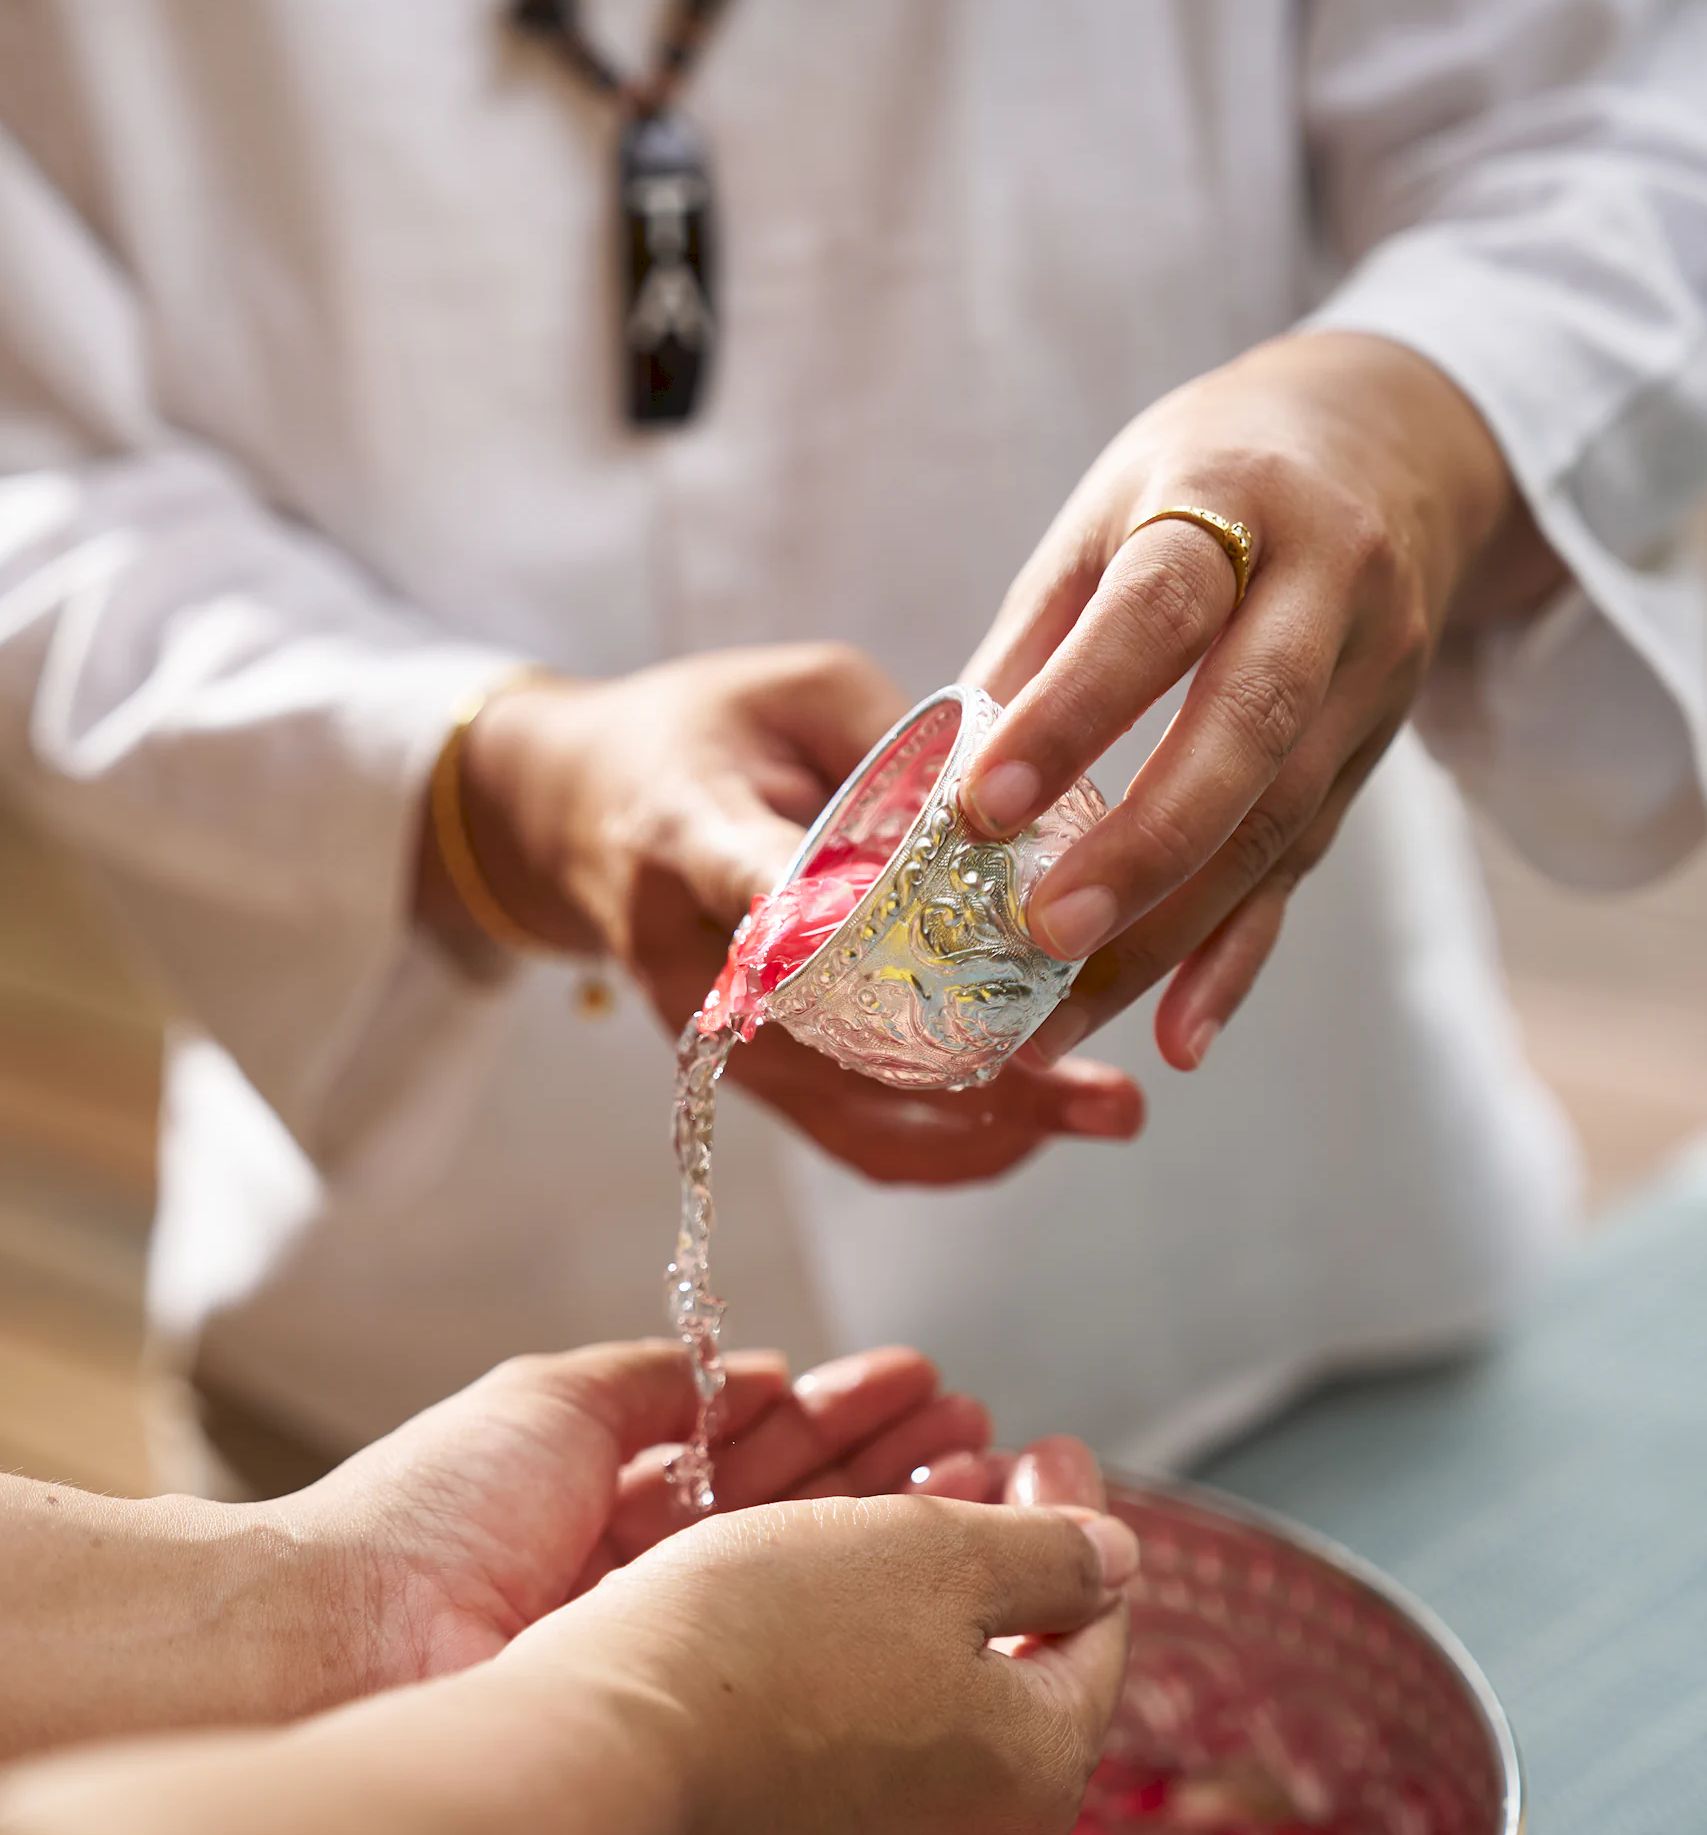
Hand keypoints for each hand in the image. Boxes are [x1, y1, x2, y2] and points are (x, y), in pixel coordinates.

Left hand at [296, 1339, 999, 1690]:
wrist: (356, 1652)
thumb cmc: (431, 1518)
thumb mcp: (551, 1406)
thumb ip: (652, 1383)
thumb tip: (754, 1370)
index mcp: (608, 1509)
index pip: (753, 1455)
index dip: (841, 1416)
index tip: (927, 1384)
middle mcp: (652, 1589)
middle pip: (800, 1517)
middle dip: (896, 1466)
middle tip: (988, 1432)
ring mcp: (675, 1665)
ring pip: (815, 1583)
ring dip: (903, 1520)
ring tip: (990, 1470)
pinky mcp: (694, 1730)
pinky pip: (802, 1659)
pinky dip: (873, 1600)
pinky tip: (938, 1554)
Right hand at [428, 646, 1141, 1180]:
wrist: (581, 813)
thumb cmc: (702, 733)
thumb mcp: (795, 689)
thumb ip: (899, 742)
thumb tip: (1020, 813)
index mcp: (688, 831)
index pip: (755, 879)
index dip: (841, 915)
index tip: (943, 950)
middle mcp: (700, 960)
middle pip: (839, 1038)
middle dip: (983, 1069)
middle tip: (1105, 1083)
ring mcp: (722, 1035)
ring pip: (855, 1114)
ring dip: (990, 1129)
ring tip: (1108, 1113)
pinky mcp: (752, 1072)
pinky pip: (850, 1136)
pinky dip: (949, 1146)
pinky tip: (1044, 1128)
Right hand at [506, 1447, 1136, 1834]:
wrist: (593, 1767)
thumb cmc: (767, 1644)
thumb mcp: (933, 1554)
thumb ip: (1047, 1552)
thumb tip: (1116, 1558)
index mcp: (1040, 1769)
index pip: (1096, 1624)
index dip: (1077, 1518)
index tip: (1042, 1444)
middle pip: (1022, 1676)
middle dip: (1005, 1564)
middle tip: (980, 1472)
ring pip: (936, 1711)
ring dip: (929, 1613)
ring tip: (891, 1527)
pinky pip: (861, 1752)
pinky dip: (862, 1672)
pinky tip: (818, 1614)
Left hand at [960, 332, 1562, 1068]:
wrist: (1392, 444)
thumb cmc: (1212, 475)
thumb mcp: (1112, 509)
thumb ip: (1035, 640)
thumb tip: (937, 778)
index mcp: (1239, 499)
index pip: (1159, 613)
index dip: (1075, 714)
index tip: (984, 807)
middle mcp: (1331, 588)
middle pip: (1247, 734)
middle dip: (1142, 847)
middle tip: (1040, 936)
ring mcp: (1373, 679)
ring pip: (1278, 824)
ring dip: (1169, 935)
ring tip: (1061, 1016)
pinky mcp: (1377, 755)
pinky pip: (1303, 871)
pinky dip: (1236, 959)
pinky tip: (1177, 1036)